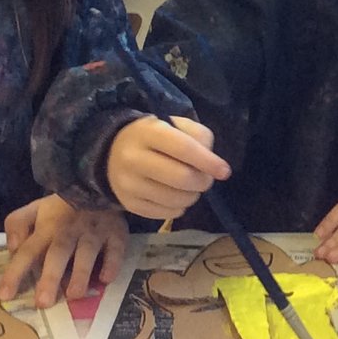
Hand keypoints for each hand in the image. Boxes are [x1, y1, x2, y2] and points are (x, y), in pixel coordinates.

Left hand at [0, 196, 128, 307]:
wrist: (100, 186)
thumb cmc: (63, 207)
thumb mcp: (36, 209)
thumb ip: (17, 224)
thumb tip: (12, 248)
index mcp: (46, 227)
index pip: (27, 251)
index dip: (15, 273)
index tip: (5, 296)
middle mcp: (69, 231)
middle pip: (58, 254)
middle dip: (50, 277)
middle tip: (43, 303)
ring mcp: (94, 232)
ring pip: (86, 252)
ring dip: (80, 273)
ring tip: (74, 295)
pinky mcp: (116, 234)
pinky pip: (115, 249)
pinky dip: (112, 264)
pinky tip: (106, 279)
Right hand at [107, 115, 228, 219]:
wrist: (112, 153)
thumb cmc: (154, 138)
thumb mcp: (175, 125)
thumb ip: (199, 137)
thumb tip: (211, 164)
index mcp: (148, 132)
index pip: (183, 148)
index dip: (208, 162)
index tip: (225, 171)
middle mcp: (133, 158)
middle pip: (182, 178)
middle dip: (203, 181)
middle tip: (206, 179)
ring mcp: (128, 184)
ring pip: (176, 199)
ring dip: (192, 196)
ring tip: (190, 186)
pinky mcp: (128, 204)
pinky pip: (166, 213)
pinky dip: (179, 207)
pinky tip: (175, 195)